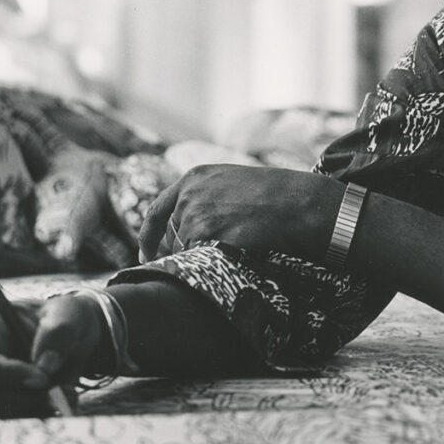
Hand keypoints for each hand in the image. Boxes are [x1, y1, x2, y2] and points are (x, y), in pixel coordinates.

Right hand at [0, 294, 106, 418]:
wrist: (69, 336)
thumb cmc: (64, 318)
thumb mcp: (69, 312)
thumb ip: (59, 332)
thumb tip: (46, 366)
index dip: (6, 375)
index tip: (43, 378)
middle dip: (28, 398)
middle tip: (64, 393)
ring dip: (35, 407)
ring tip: (67, 392)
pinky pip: (7, 419)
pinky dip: (36, 413)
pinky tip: (57, 397)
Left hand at [138, 164, 340, 262]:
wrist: (295, 202)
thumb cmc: (272, 193)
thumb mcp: (230, 182)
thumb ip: (203, 197)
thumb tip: (185, 226)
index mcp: (193, 178)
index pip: (156, 212)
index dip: (148, 237)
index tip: (147, 254)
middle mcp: (188, 195)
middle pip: (171, 237)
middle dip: (181, 252)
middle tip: (204, 257)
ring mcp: (196, 216)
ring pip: (185, 252)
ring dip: (202, 257)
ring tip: (234, 245)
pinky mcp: (207, 236)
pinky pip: (199, 262)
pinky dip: (212, 264)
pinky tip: (235, 252)